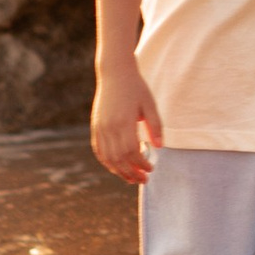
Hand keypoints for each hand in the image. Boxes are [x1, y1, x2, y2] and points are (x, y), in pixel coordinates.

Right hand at [90, 66, 160, 184]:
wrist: (115, 73)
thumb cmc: (136, 88)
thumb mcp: (150, 104)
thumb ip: (155, 126)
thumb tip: (159, 148)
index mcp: (124, 122)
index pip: (132, 151)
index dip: (141, 164)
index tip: (151, 169)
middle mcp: (109, 127)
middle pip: (119, 159)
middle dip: (132, 173)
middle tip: (144, 180)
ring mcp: (100, 128)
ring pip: (108, 158)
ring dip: (119, 171)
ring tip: (132, 178)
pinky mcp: (95, 127)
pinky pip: (99, 150)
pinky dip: (107, 162)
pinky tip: (117, 167)